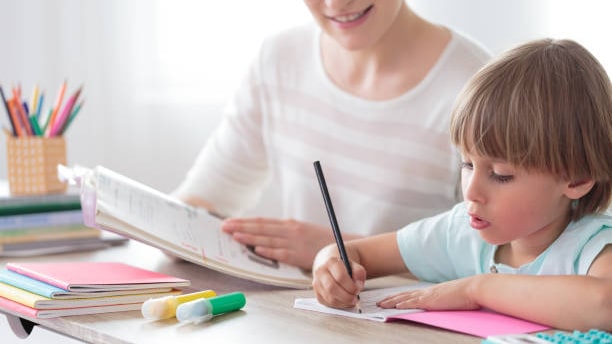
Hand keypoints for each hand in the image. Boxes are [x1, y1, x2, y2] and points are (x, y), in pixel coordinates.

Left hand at [221, 217, 335, 269]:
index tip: (229, 222)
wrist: (341, 245)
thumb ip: (284, 232)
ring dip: (250, 237)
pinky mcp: (299, 255)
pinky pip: (281, 253)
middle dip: (241, 227)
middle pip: (261, 228)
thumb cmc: (319, 240)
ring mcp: (294, 242)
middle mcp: (290, 230)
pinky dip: (269, 251)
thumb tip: (264, 235)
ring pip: (268, 239)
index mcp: (289, 224)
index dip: (245, 221)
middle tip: (224, 227)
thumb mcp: (301, 231)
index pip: (262, 222)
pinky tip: (257, 249)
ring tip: (235, 236)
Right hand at [312, 252, 365, 308]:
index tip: (357, 290)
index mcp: (331, 262)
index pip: (340, 277)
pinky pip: (328, 303)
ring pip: (330, 298)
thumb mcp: (354, 265)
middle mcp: (321, 272)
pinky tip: (345, 301)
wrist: (329, 266)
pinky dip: (339, 305)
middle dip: (346, 296)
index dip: (351, 286)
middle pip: (332, 288)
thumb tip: (358, 285)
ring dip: (343, 302)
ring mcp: (317, 284)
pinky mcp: (317, 294)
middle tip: (355, 298)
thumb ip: (359, 272)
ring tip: (351, 299)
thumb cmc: (343, 267)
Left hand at [376, 276, 479, 310]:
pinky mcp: (431, 300)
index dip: (400, 297)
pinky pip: (413, 302)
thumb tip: (443, 303)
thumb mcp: (452, 296)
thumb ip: (444, 299)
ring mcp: (428, 295)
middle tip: (378, 302)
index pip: (412, 294)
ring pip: (404, 298)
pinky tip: (394, 306)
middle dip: (390, 299)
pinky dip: (402, 304)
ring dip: (391, 302)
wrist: (474, 288)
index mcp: (432, 291)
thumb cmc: (468, 294)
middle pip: (404, 295)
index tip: (390, 299)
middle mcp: (427, 291)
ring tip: (380, 305)